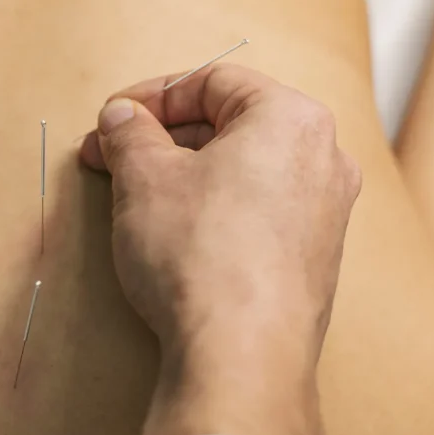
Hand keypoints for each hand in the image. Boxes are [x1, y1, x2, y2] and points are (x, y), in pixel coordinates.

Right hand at [80, 64, 360, 434]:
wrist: (240, 353)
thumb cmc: (199, 254)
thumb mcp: (144, 177)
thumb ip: (130, 133)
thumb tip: (122, 117)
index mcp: (289, 119)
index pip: (213, 82)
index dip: (152, 95)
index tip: (113, 117)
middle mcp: (321, 158)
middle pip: (229, 124)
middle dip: (161, 136)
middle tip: (110, 153)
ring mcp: (323, 211)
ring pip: (241, 168)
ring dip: (181, 171)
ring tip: (130, 190)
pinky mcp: (311, 257)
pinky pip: (255, 208)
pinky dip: (210, 204)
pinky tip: (170, 227)